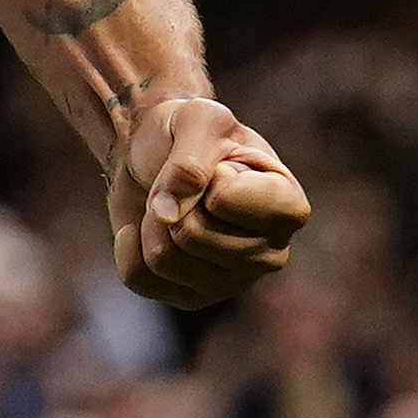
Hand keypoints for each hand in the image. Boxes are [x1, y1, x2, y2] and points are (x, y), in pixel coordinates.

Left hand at [108, 92, 306, 306]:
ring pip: (163, 259)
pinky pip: (139, 278)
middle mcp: (270, 253)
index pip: (226, 200)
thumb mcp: (198, 119)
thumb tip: (169, 215)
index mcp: (288, 207)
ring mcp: (233, 282)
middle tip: (186, 186)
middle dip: (172, 199)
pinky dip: (128, 244)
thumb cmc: (190, 133)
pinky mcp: (192, 298)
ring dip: (151, 220)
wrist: (156, 153)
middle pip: (192, 234)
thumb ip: (190, 160)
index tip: (219, 164)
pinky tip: (148, 227)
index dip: (207, 173)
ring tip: (170, 204)